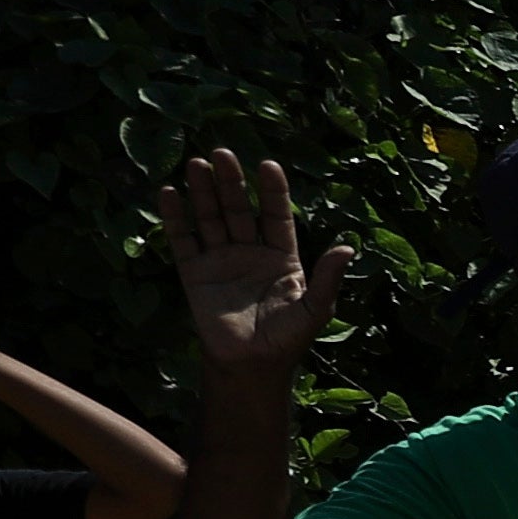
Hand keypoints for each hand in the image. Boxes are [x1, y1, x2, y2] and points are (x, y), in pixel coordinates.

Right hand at [163, 154, 338, 381]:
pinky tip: (169, 193)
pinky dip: (175, 217)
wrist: (251, 365)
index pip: (276, 215)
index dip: (272, 192)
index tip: (268, 165)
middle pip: (239, 209)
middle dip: (231, 182)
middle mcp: (250, 251)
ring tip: (197, 163)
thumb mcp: (315, 309)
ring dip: (203, 191)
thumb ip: (329, 280)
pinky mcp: (194, 272)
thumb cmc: (287, 339)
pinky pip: (183, 239)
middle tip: (222, 153)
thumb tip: (348, 249)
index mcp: (282, 256)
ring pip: (210, 217)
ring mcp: (220, 259)